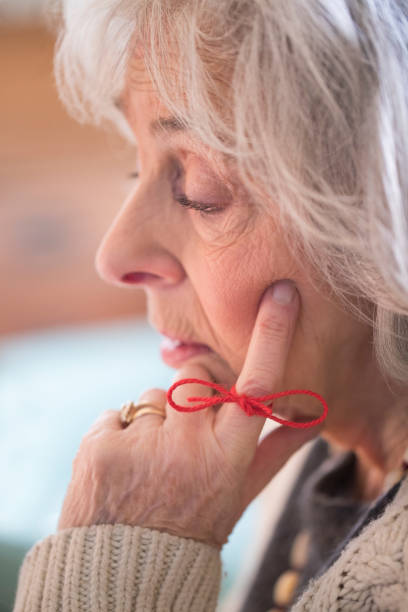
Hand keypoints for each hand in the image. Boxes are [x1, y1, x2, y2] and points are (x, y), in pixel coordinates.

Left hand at [58, 281, 319, 547]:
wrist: (127, 567)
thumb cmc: (194, 526)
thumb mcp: (240, 494)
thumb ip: (276, 452)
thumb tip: (312, 421)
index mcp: (228, 454)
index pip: (257, 384)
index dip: (272, 335)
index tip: (280, 293)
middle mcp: (188, 443)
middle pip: (195, 375)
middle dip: (192, 388)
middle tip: (184, 430)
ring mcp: (142, 442)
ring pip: (153, 396)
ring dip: (154, 421)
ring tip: (149, 464)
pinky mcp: (101, 443)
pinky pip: (117, 415)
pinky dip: (120, 435)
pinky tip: (123, 469)